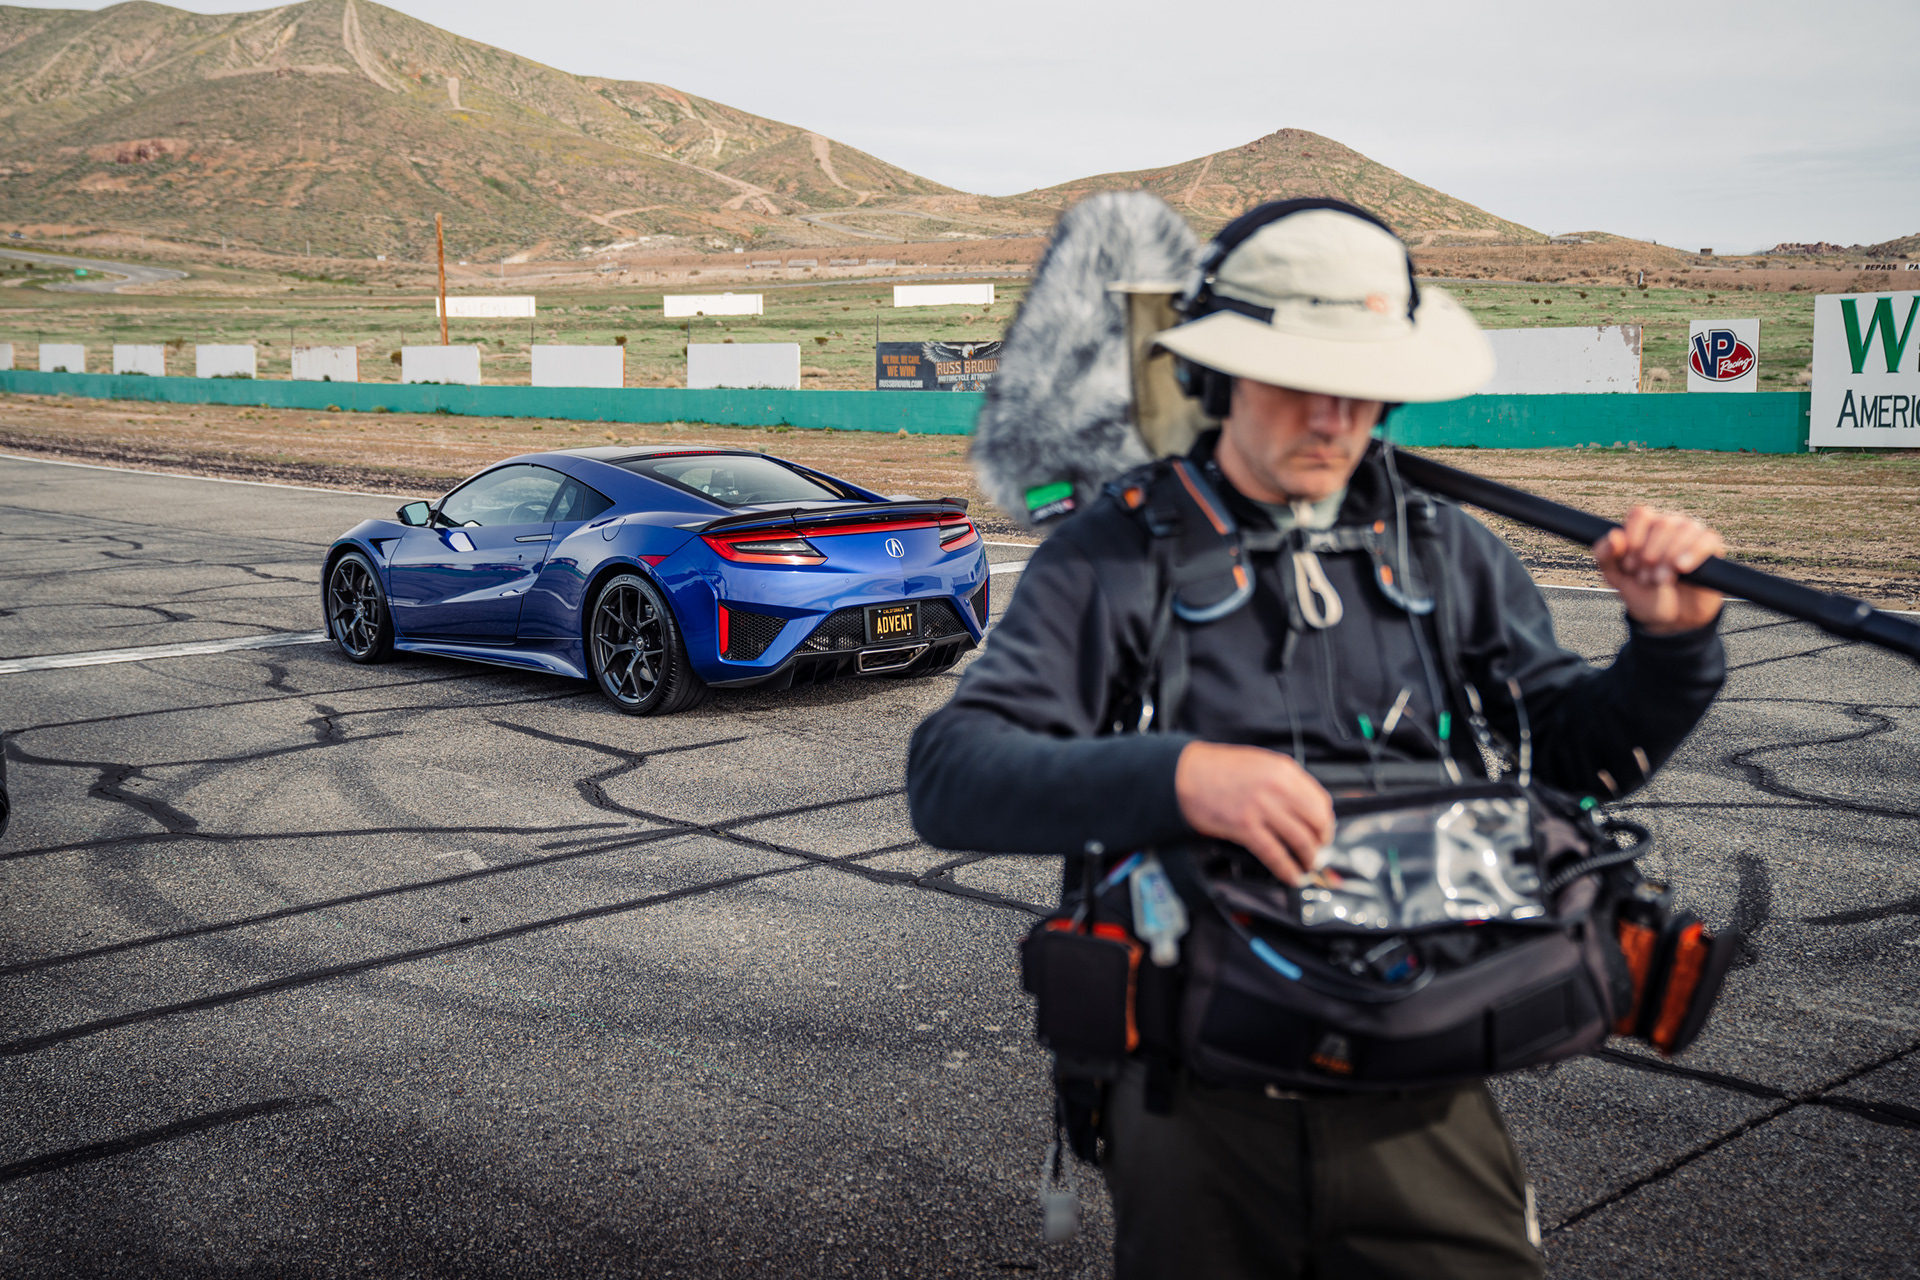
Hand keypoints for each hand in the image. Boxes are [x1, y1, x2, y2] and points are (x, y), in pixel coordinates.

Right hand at [1175, 742, 1333, 884]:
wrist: (1187, 774)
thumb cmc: (1219, 769)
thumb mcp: (1260, 763)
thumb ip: (1284, 781)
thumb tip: (1304, 806)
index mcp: (1284, 770)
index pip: (1320, 801)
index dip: (1326, 821)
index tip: (1324, 831)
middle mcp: (1277, 789)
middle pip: (1317, 822)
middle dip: (1322, 842)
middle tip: (1320, 851)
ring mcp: (1262, 809)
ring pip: (1300, 841)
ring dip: (1309, 858)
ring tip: (1308, 866)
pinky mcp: (1245, 828)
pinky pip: (1275, 854)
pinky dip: (1287, 869)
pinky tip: (1292, 876)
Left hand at [1593, 506, 1726, 634]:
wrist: (1670, 620)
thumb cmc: (1644, 594)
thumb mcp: (1617, 579)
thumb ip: (1606, 557)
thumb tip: (1614, 535)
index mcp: (1644, 529)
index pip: (1640, 514)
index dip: (1634, 538)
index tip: (1629, 564)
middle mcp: (1669, 526)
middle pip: (1662, 523)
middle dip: (1650, 555)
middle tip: (1645, 578)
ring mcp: (1691, 535)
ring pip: (1684, 529)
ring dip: (1669, 558)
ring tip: (1660, 580)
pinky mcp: (1710, 548)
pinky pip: (1707, 539)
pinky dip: (1693, 553)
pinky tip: (1681, 568)